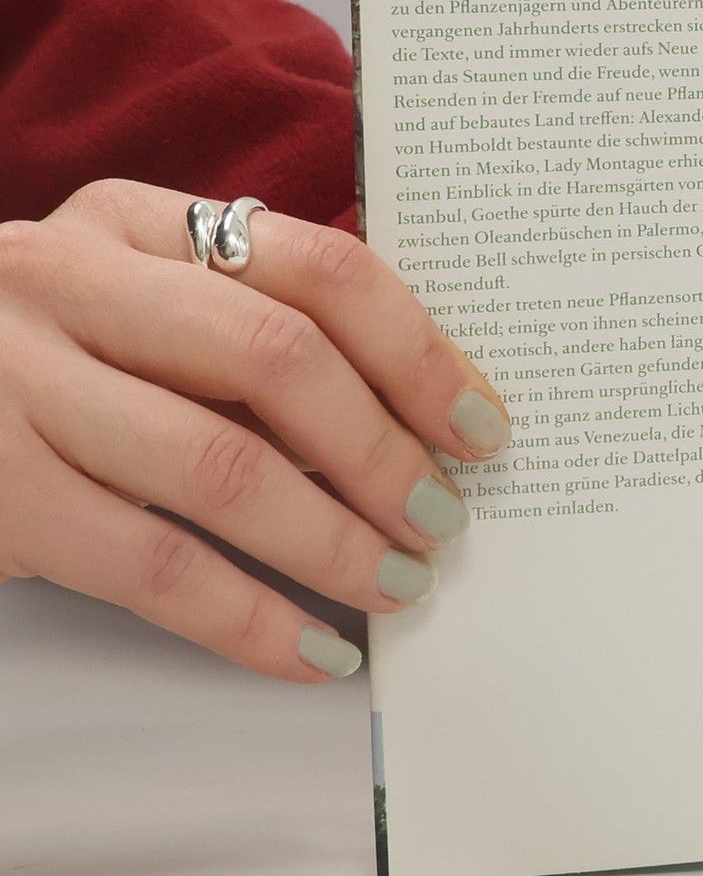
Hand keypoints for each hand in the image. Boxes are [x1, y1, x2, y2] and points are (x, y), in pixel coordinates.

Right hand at [0, 180, 511, 680]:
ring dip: (332, 542)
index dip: (419, 354)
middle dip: (383, 452)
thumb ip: (253, 339)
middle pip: (278, 357)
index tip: (483, 430)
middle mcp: (69, 279)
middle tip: (444, 520)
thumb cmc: (50, 364)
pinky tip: (311, 652)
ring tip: (398, 586)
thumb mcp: (138, 313)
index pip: (318, 267)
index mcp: (136, 223)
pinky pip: (150, 565)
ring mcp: (16, 380)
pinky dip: (247, 620)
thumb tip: (427, 426)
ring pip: (220, 465)